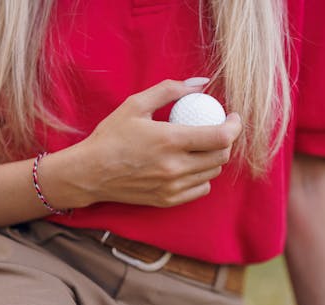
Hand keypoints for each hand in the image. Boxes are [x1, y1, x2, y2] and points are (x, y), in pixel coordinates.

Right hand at [47, 79, 241, 207]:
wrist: (89, 173)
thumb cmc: (111, 136)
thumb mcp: (135, 104)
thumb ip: (170, 90)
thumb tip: (202, 84)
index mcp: (170, 140)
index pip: (221, 137)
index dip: (235, 125)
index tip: (232, 117)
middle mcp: (175, 167)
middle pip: (222, 156)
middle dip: (226, 140)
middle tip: (217, 129)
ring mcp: (173, 187)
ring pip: (213, 172)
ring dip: (214, 157)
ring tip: (201, 145)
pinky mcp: (168, 200)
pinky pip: (201, 188)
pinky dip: (202, 176)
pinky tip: (189, 165)